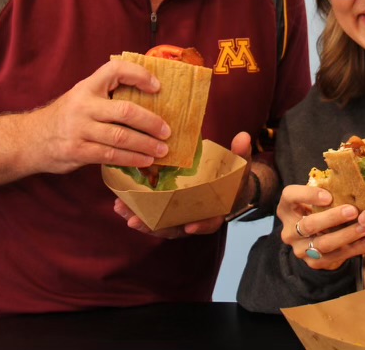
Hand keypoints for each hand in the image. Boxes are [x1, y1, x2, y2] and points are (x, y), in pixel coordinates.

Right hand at [28, 58, 171, 174]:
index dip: (138, 74)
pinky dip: (131, 159)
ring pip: (121, 136)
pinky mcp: (78, 151)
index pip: (115, 70)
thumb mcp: (82, 97)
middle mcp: (83, 105)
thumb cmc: (66, 116)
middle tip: (168, 131)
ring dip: (145, 145)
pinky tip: (144, 161)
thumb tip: (150, 100)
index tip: (157, 86)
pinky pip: (111, 155)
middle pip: (125, 110)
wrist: (30, 139)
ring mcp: (80, 129)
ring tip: (162, 150)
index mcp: (87, 87)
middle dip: (151, 122)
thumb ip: (106, 96)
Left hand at [112, 132, 254, 237]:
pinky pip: (152, 215)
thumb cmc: (233, 177)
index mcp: (216, 210)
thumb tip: (243, 137)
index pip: (210, 221)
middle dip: (156, 227)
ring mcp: (181, 216)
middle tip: (137, 222)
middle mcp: (196, 217)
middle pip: (176, 228)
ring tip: (122, 210)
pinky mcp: (168, 211)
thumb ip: (241, 153)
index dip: (201, 224)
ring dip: (141, 219)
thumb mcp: (240, 165)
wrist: (228, 186)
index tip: (190, 225)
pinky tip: (120, 203)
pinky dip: (137, 211)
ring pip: (160, 224)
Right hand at [277, 184, 364, 270]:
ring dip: (347, 235)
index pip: (290, 196)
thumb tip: (354, 176)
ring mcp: (299, 249)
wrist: (310, 242)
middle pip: (308, 224)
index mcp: (287, 207)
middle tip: (353, 211)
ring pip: (323, 243)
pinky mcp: (313, 262)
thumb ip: (327, 190)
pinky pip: (335, 257)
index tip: (329, 195)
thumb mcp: (315, 200)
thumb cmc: (317, 211)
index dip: (308, 195)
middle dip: (332, 218)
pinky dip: (354, 249)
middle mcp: (289, 230)